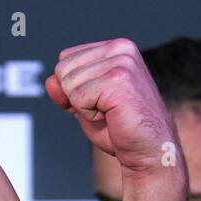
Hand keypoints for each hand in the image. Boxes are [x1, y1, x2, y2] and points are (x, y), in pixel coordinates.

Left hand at [44, 38, 181, 177]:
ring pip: (68, 83)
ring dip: (83, 107)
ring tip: (110, 112)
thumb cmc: (121, 129)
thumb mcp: (84, 104)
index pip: (65, 59)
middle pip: (62, 69)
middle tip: (106, 109)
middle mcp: (121, 49)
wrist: (150, 151)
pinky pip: (77, 97)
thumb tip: (50, 81)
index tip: (99, 100)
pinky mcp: (119, 80)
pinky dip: (88, 114)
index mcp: (116, 48)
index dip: (73, 87)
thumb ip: (65, 90)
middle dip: (75, 97)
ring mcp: (122, 62)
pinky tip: (112, 116)